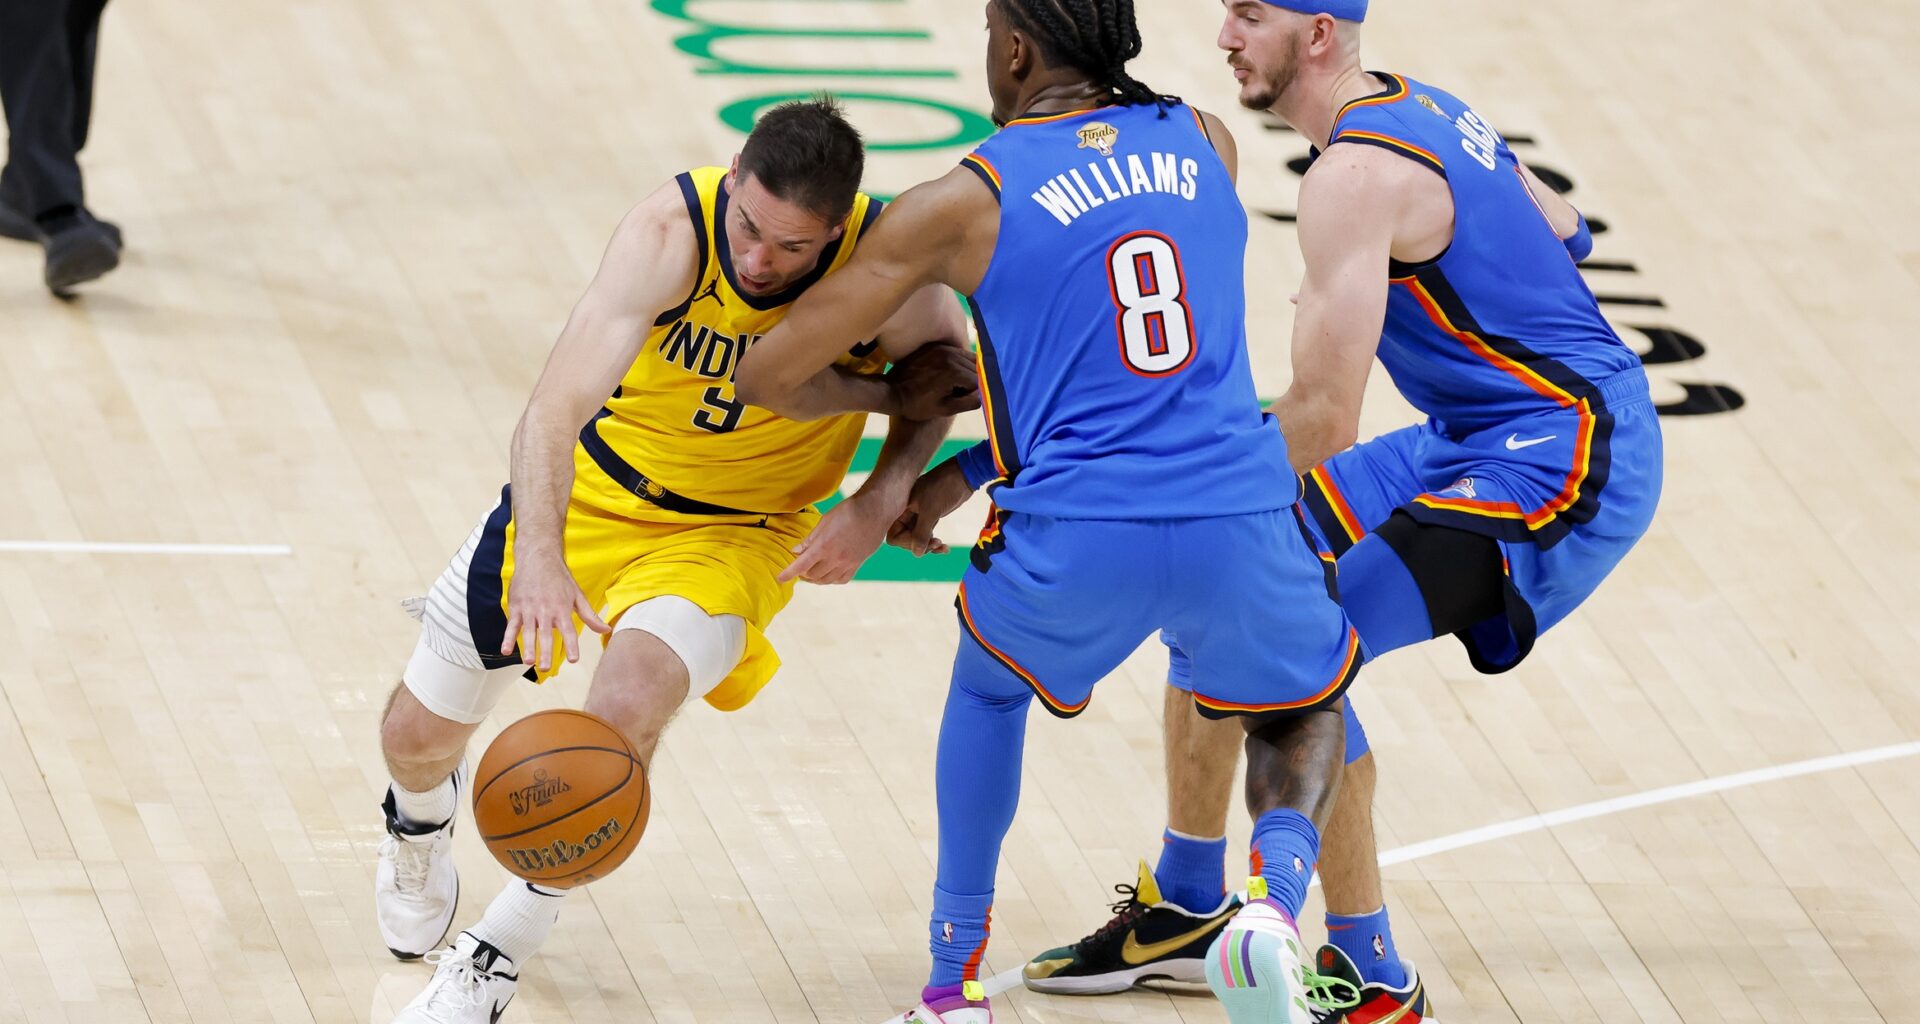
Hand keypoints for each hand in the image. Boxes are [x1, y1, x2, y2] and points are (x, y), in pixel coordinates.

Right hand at [500, 553, 610, 672]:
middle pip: (546, 634)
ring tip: (528, 661)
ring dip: (527, 647)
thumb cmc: (560, 579)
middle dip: (546, 651)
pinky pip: (512, 625)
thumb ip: (590, 616)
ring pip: (528, 631)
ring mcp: (530, 609)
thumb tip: (607, 630)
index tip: (573, 659)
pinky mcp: (517, 607)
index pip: (568, 630)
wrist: (538, 558)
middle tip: (545, 668)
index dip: (571, 645)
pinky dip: (507, 637)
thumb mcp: (577, 596)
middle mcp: (546, 610)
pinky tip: (505, 651)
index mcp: (562, 608)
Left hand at [780, 493, 891, 584]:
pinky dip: (831, 579)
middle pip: (812, 575)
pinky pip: (841, 579)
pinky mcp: (858, 564)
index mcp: (823, 546)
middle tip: (799, 566)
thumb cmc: (848, 511)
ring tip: (811, 572)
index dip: (788, 573)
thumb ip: (809, 540)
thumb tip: (796, 551)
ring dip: (815, 578)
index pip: (801, 566)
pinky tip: (828, 573)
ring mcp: (848, 563)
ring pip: (826, 580)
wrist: (874, 510)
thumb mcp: (824, 522)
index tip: (780, 578)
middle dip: (802, 573)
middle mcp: (835, 558)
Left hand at [887, 343, 981, 419]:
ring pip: (968, 357)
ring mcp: (942, 348)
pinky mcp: (935, 346)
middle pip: (977, 366)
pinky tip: (952, 373)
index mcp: (954, 372)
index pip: (979, 380)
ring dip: (969, 369)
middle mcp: (950, 355)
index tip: (968, 399)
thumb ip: (969, 402)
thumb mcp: (945, 409)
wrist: (892, 392)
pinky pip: (955, 352)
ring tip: (959, 383)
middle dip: (975, 379)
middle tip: (965, 392)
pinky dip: (959, 362)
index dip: (977, 392)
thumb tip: (984, 393)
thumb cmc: (918, 405)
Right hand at [887, 459, 973, 555]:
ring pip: (917, 538)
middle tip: (936, 543)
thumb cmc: (944, 488)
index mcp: (901, 508)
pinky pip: (927, 534)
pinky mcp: (929, 516)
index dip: (906, 543)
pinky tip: (944, 546)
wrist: (962, 475)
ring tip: (941, 545)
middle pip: (905, 539)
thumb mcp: (931, 512)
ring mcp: (918, 514)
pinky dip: (934, 541)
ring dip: (928, 545)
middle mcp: (906, 512)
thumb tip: (917, 553)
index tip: (922, 540)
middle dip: (920, 544)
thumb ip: (921, 534)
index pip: (894, 535)